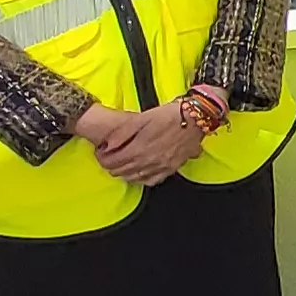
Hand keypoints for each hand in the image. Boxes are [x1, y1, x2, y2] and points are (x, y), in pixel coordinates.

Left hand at [90, 104, 204, 183]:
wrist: (195, 119)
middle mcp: (148, 161)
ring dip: (124, 174)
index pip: (113, 161)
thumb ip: (123, 132)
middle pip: (122, 171)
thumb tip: (108, 144)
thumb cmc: (169, 115)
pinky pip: (151, 180)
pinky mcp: (171, 168)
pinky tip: (137, 176)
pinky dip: (141, 180)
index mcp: (139, 148)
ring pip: (135, 178)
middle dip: (111, 166)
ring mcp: (160, 167)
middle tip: (107, 160)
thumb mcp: (142, 118)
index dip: (103, 159)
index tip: (100, 154)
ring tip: (118, 167)